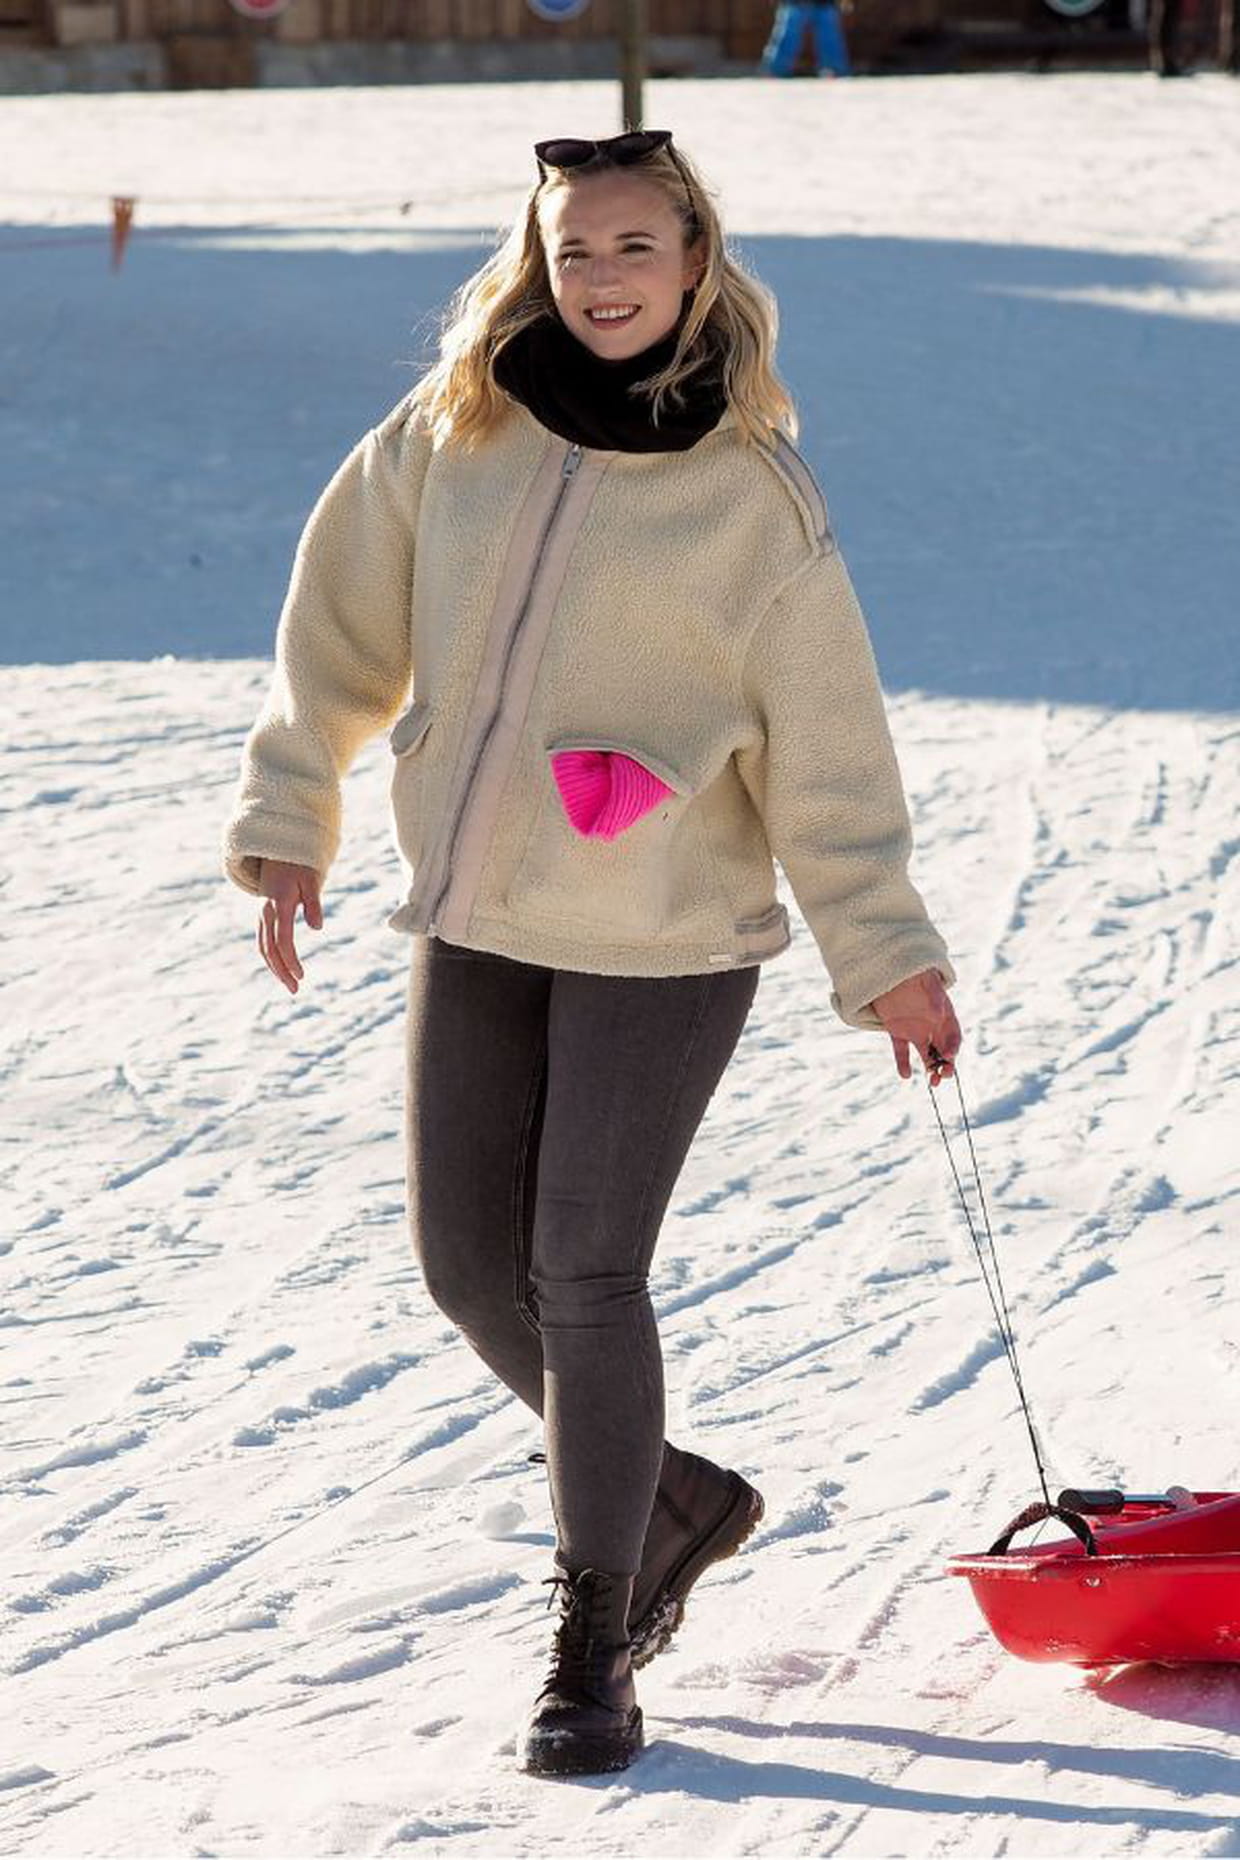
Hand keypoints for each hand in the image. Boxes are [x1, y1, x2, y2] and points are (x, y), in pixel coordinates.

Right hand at [257, 859, 322, 994]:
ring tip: (289, 984)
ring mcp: (261, 915)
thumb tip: (317, 928)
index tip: (302, 975)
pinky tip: (281, 968)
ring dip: (275, 968)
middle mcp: (266, 912)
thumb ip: (314, 904)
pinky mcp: (262, 916)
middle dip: (281, 971)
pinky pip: (263, 941)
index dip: (291, 960)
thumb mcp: (311, 880)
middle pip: (269, 949)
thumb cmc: (299, 865)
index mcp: (279, 905)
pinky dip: (271, 957)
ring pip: (263, 947)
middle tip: (295, 989)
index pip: (283, 940)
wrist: (277, 851)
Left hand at [869, 969, 961, 1087]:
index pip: (953, 1035)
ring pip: (926, 1054)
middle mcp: (931, 1024)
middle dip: (946, 1065)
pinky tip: (905, 1075)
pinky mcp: (896, 1029)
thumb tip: (937, 1013)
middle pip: (943, 1050)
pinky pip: (901, 1050)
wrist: (890, 966)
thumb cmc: (914, 971)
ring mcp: (914, 1028)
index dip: (953, 1047)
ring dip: (931, 1069)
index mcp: (943, 1013)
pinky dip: (903, 1063)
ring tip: (933, 1082)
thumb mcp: (927, 980)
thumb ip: (933, 995)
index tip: (949, 1055)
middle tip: (945, 1076)